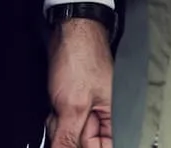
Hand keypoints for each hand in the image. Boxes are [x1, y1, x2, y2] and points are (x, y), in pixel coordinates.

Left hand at [46, 16, 114, 147]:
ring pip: (71, 132)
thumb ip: (69, 136)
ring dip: (59, 123)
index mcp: (115, 121)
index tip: (69, 138)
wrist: (69, 34)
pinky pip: (64, 120)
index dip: (84, 145)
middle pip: (84, 142)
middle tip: (63, 115)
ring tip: (59, 105)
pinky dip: (56, 115)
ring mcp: (89, 110)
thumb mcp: (73, 105)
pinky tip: (55, 105)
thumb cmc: (81, 62)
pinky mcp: (75, 103)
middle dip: (68, 132)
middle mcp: (105, 118)